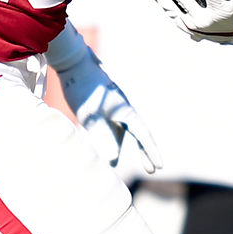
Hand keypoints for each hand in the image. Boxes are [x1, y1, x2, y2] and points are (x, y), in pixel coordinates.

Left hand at [48, 28, 162, 172]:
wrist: (74, 63)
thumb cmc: (84, 89)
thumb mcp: (91, 117)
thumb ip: (103, 137)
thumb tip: (113, 161)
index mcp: (126, 112)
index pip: (143, 136)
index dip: (151, 152)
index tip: (159, 167)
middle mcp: (123, 110)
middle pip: (137, 135)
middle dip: (144, 152)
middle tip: (151, 170)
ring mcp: (113, 107)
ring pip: (123, 131)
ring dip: (124, 146)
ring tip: (115, 162)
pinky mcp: (101, 105)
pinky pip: (112, 125)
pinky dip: (112, 137)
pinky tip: (104, 142)